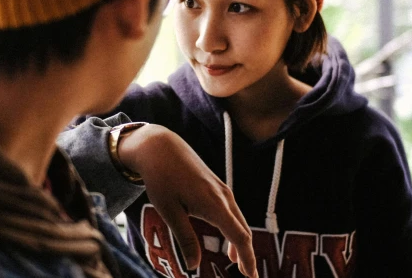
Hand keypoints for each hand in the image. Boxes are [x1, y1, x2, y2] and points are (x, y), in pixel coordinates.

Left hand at [119, 124, 256, 277]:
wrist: (160, 146)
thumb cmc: (161, 178)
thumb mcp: (169, 211)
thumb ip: (185, 238)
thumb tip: (193, 266)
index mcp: (214, 204)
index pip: (239, 237)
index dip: (247, 259)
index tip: (251, 277)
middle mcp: (223, 196)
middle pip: (244, 230)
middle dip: (247, 254)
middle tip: (247, 276)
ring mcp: (222, 189)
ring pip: (239, 220)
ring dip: (241, 242)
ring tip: (238, 263)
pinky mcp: (216, 185)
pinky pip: (232, 211)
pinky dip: (234, 228)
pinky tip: (228, 238)